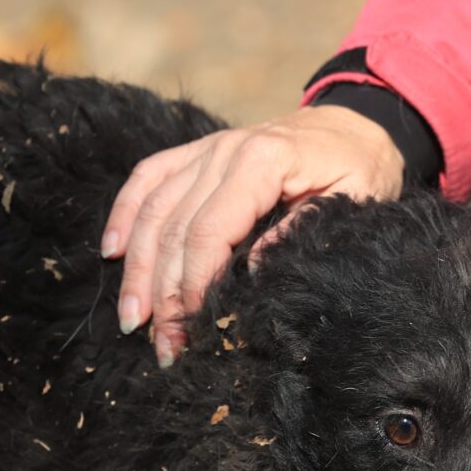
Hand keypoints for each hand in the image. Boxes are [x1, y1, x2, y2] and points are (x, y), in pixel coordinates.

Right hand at [102, 104, 405, 365]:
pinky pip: (147, 178)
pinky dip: (125, 214)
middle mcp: (224, 151)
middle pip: (175, 227)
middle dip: (165, 293)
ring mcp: (205, 149)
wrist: (356, 125)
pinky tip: (112, 253)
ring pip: (153, 209)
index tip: (192, 327)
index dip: (195, 283)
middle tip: (164, 345)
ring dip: (138, 268)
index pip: (210, 231)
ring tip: (134, 319)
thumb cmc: (358, 169)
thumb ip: (300, 230)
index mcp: (262, 161)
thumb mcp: (351, 201)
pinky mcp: (195, 152)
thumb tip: (253, 268)